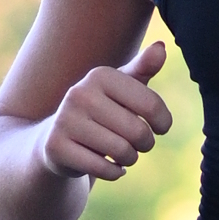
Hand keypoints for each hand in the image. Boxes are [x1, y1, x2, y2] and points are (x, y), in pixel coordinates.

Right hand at [45, 42, 171, 185]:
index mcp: (100, 75)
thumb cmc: (100, 111)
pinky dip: (114, 172)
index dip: (163, 122)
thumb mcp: (122, 88)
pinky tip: (110, 166)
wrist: (55, 138)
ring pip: (122, 151)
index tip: (160, 128)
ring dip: (130, 158)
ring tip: (123, 154)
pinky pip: (103, 169)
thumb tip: (161, 46)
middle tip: (139, 144)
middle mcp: (79, 93)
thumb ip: (143, 68)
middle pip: (137, 130)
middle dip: (145, 144)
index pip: (151, 104)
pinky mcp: (55, 147)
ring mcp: (65, 120)